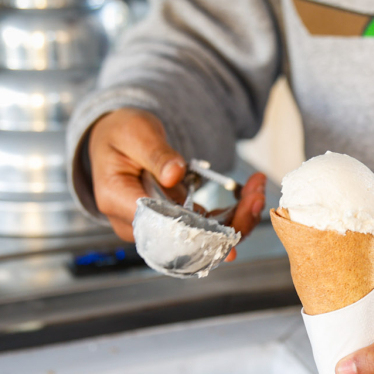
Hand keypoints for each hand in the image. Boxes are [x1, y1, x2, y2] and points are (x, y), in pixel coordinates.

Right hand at [88, 108, 266, 258]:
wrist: (116, 142)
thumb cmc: (120, 135)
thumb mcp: (135, 132)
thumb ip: (155, 153)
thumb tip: (174, 175)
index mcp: (117, 200)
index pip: (160, 226)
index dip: (199, 229)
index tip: (232, 214)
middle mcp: (137, 224)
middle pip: (188, 241)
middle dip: (230, 224)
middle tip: (256, 196)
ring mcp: (158, 228)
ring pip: (204, 239)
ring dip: (237, 219)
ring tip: (258, 190)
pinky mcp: (176, 224)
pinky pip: (207, 228)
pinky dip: (232, 214)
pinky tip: (250, 193)